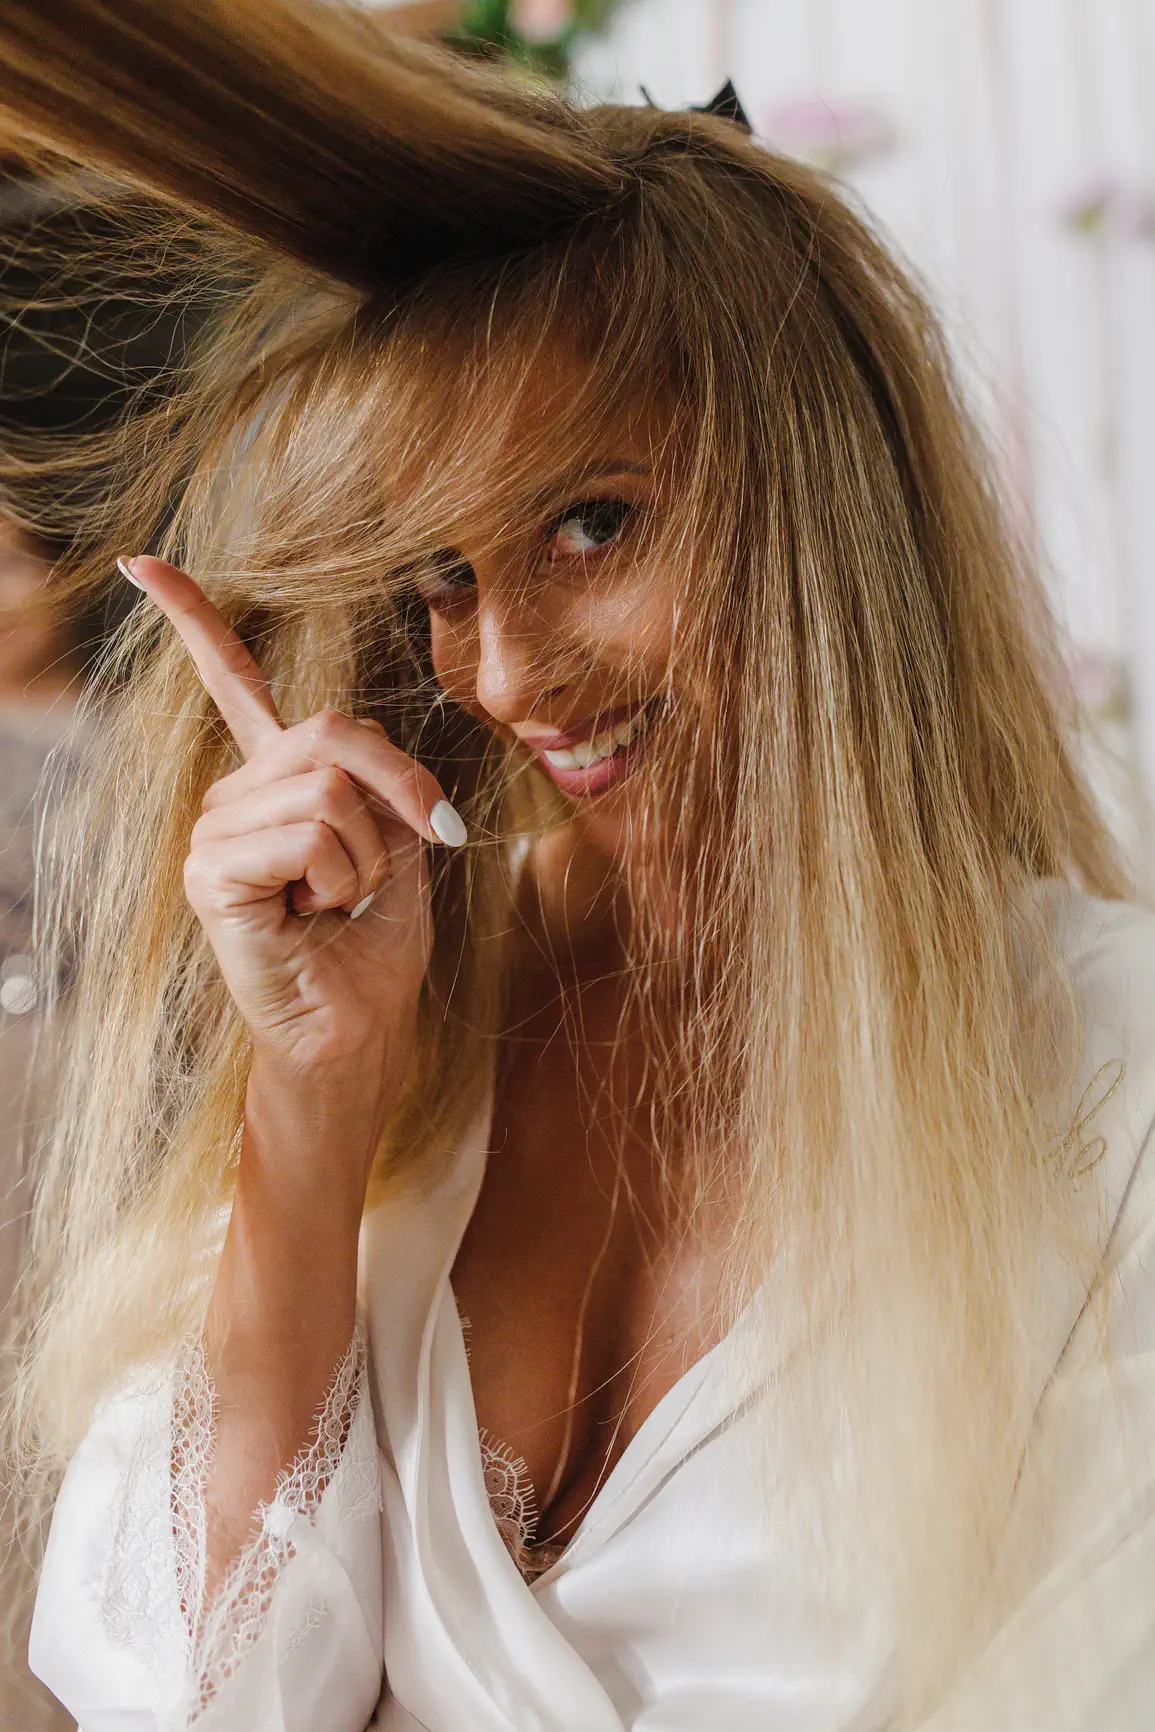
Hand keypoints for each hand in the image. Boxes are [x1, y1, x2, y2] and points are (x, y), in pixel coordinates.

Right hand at [122, 555, 464, 1092]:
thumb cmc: (379, 941)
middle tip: (420, 843)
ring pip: (327, 791)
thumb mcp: (400, 840)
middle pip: (329, 730)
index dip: (193, 618)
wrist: (362, 1024)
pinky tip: (311, 916)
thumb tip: (363, 745)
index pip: (232, 681)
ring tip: (338, 904)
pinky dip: (340, 880)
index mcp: (275, 779)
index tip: (141, 562)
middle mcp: (235, 795)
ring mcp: (215, 832)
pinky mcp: (210, 873)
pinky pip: (306, 835)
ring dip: (369, 857)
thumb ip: (379, 778)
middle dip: (400, 787)